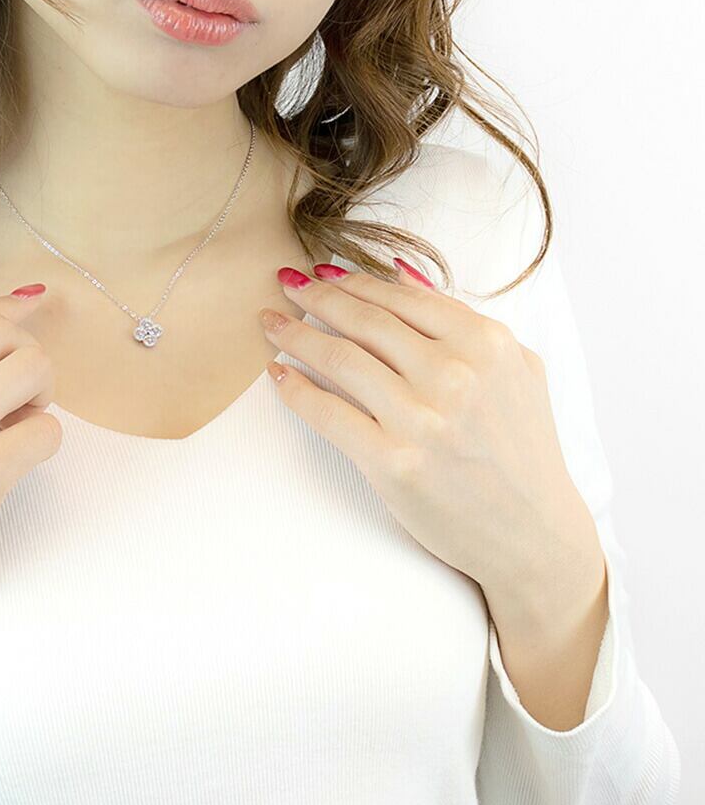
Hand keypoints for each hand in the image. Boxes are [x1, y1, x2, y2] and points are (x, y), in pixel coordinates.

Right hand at [0, 271, 61, 635]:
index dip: (5, 319)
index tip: (28, 314)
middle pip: (4, 334)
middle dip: (24, 358)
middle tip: (18, 395)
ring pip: (34, 368)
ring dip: (41, 394)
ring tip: (19, 422)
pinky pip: (47, 431)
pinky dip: (43, 442)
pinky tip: (16, 460)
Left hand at [258, 258, 595, 600]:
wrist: (534, 535)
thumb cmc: (521, 449)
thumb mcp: (516, 369)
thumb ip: (460, 318)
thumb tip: (401, 270)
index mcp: (485, 344)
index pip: (401, 297)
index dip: (353, 281)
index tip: (322, 273)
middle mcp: (454, 375)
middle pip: (364, 320)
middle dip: (316, 296)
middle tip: (286, 283)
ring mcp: (422, 419)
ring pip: (339, 358)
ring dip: (294, 335)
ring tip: (270, 323)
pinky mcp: (393, 462)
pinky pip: (327, 413)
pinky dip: (295, 389)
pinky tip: (278, 374)